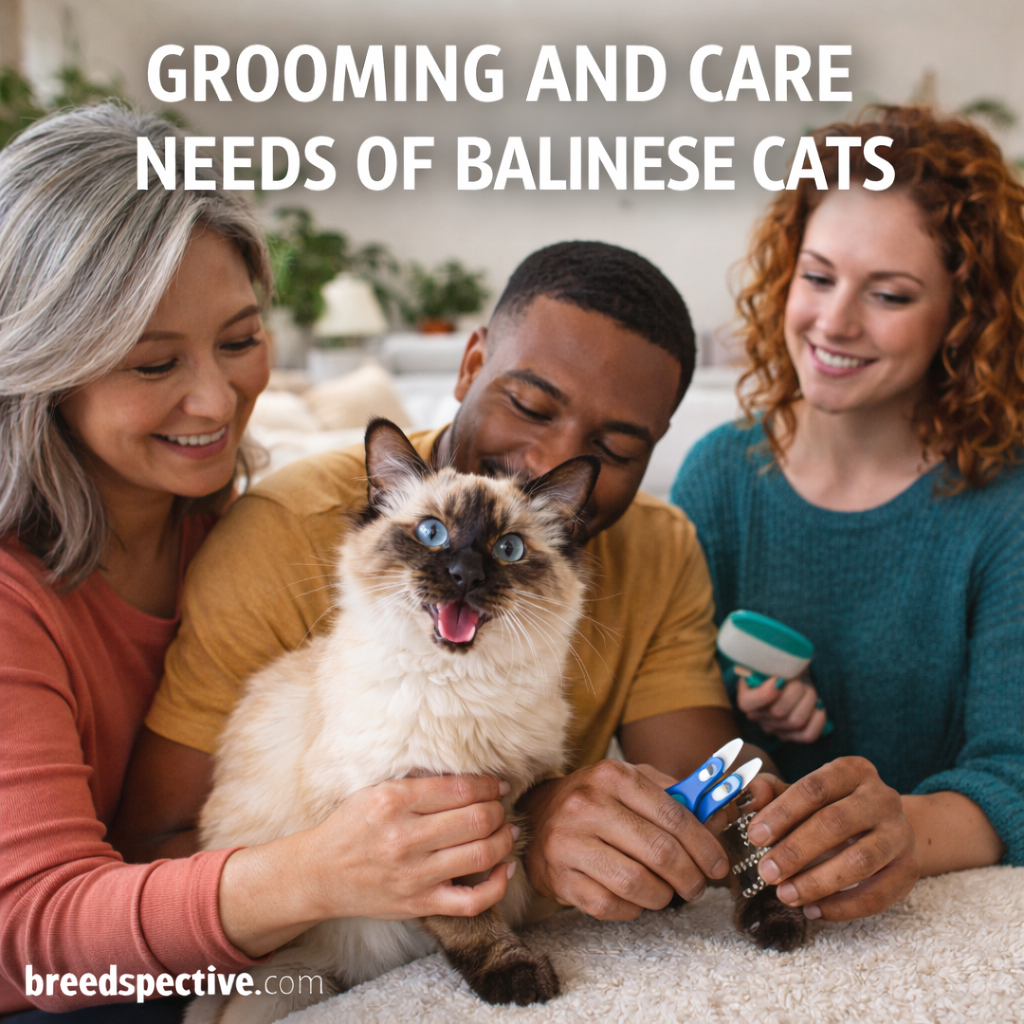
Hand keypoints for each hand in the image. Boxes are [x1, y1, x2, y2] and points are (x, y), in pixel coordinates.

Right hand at [219, 774, 515, 955]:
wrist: (319, 875)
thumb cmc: (351, 827)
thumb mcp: (376, 792)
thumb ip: (418, 784)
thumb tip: (469, 776)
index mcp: (393, 801)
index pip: (460, 789)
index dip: (489, 785)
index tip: (498, 785)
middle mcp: (405, 838)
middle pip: (477, 819)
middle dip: (498, 810)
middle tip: (501, 807)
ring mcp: (414, 875)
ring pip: (481, 854)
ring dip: (504, 840)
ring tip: (508, 831)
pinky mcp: (420, 904)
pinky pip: (472, 901)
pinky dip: (497, 885)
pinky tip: (505, 869)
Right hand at [519, 760, 729, 920]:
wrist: (538, 814)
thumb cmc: (598, 800)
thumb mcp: (634, 784)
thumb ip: (679, 797)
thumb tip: (723, 813)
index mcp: (613, 776)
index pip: (673, 815)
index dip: (704, 845)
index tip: (718, 865)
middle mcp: (587, 804)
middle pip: (659, 851)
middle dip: (690, 876)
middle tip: (698, 886)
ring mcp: (569, 841)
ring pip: (636, 883)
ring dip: (663, 896)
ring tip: (667, 893)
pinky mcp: (558, 876)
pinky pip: (609, 905)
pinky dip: (633, 909)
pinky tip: (636, 899)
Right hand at [735, 667, 827, 742]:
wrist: (794, 671)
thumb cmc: (782, 663)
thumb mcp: (772, 658)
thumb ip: (768, 659)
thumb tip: (778, 671)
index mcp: (745, 696)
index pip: (747, 704)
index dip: (766, 693)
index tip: (779, 678)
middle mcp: (756, 716)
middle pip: (779, 711)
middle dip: (795, 690)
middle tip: (798, 678)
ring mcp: (774, 728)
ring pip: (796, 721)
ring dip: (808, 699)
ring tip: (807, 688)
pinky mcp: (793, 735)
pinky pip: (808, 735)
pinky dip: (818, 719)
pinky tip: (818, 705)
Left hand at [746, 756, 918, 920]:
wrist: (888, 827)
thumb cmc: (834, 807)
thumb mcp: (805, 793)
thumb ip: (774, 792)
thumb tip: (750, 795)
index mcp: (853, 771)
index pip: (815, 788)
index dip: (782, 812)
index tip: (755, 835)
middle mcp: (882, 798)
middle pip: (835, 823)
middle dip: (795, 851)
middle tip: (766, 872)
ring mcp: (900, 833)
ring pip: (859, 861)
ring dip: (817, 882)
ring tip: (785, 894)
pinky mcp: (910, 869)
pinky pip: (878, 895)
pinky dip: (842, 906)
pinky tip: (812, 909)